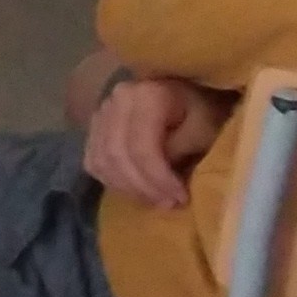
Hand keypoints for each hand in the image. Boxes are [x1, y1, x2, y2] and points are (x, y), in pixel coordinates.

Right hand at [82, 72, 229, 210]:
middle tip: (167, 204)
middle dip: (142, 187)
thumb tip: (161, 178)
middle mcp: (117, 99)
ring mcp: (102, 110)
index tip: (181, 198)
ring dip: (126, 187)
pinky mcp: (96, 124)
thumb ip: (181, 150)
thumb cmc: (202, 109)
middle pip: (116, 154)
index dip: (158, 179)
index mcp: (147, 95)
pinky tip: (133, 189)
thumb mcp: (204, 127)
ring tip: (154, 199)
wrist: (186, 92)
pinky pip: (92, 160)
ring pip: (101, 160)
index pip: (141, 147)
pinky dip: (110, 180)